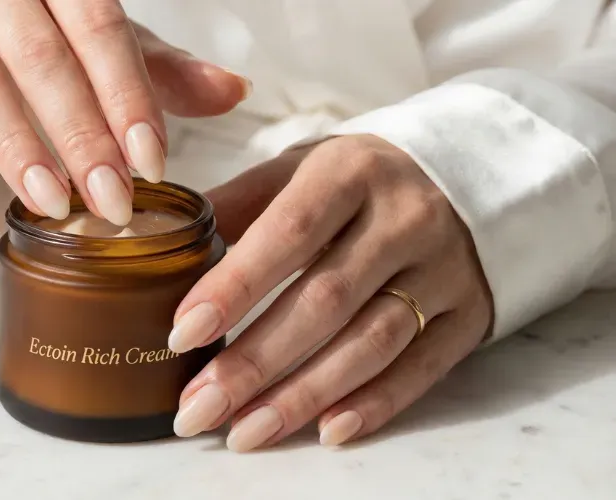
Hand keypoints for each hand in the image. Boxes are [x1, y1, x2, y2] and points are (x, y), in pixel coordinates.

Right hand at [0, 0, 249, 224]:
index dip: (127, 97)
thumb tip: (235, 90)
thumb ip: (163, 72)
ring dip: (14, 144)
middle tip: (110, 201)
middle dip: (79, 135)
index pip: (98, 29)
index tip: (151, 163)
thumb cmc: (49, 41)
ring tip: (51, 202)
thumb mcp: (108, 51)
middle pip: (39, 56)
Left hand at [168, 135, 493, 450]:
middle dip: (254, 363)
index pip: (287, 233)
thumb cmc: (364, 177)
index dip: (234, 287)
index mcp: (351, 171)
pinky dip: (373, 405)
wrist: (476, 173)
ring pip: (370, 344)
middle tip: (198, 407)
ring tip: (243, 432)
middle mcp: (404, 218)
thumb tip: (164, 242)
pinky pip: (420, 368)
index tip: (182, 334)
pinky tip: (324, 431)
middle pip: (324, 301)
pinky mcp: (469, 313)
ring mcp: (444, 268)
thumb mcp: (303, 166)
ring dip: (302, 396)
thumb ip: (241, 203)